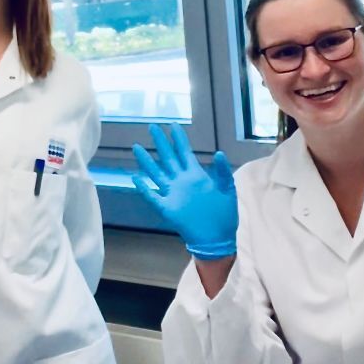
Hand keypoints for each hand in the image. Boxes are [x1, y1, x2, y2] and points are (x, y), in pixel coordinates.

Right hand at [132, 123, 236, 258]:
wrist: (218, 238)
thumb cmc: (224, 215)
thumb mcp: (228, 190)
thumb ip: (222, 172)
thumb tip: (219, 153)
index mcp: (196, 176)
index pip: (185, 152)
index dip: (179, 139)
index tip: (172, 124)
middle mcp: (182, 182)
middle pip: (168, 158)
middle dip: (160, 142)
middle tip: (152, 126)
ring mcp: (173, 194)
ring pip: (157, 173)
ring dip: (147, 161)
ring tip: (137, 147)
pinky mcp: (168, 208)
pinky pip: (153, 197)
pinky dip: (144, 188)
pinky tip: (135, 178)